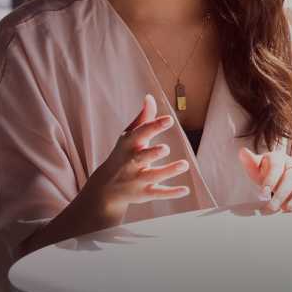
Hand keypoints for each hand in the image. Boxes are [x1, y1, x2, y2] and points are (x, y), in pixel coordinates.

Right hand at [86, 94, 189, 226]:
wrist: (105, 187)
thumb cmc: (122, 155)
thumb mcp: (129, 136)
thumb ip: (143, 118)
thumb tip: (150, 97)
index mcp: (128, 145)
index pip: (140, 134)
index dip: (154, 126)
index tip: (169, 120)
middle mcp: (131, 163)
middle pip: (141, 157)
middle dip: (152, 153)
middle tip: (166, 149)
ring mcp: (137, 179)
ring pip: (153, 176)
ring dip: (168, 171)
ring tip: (185, 164)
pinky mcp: (144, 194)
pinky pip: (158, 193)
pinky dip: (171, 193)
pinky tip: (186, 190)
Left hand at [238, 147, 291, 212]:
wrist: (279, 176)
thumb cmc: (266, 172)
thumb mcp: (256, 168)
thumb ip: (250, 162)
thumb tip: (242, 152)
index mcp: (278, 158)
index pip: (276, 166)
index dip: (271, 178)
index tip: (264, 192)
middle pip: (291, 177)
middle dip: (281, 194)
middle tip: (271, 208)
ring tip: (287, 209)